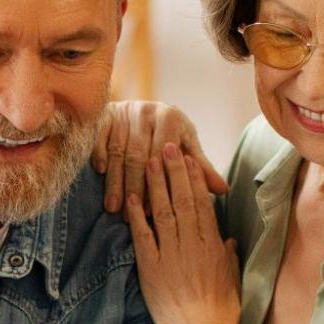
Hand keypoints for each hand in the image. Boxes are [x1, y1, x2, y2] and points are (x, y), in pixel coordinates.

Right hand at [95, 100, 227, 213]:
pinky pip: (99, 136)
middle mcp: (147, 111)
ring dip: (115, 180)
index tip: (155, 211)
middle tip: (130, 214)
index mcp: (171, 117)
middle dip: (134, 186)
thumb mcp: (185, 145)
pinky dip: (99, 153)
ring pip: (118, 150)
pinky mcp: (104, 114)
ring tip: (113, 207)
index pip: (163, 155)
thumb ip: (200, 167)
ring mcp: (124, 112)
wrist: (139, 109)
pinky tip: (99, 173)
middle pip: (139, 155)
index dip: (159, 183)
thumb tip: (224, 190)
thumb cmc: (167, 133)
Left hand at [124, 143, 241, 323]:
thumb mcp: (230, 279)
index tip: (189, 158)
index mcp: (213, 246)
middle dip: (174, 170)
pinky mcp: (152, 271)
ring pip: (163, 212)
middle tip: (166, 146)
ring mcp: (172, 256)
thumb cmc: (221, 312)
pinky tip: (132, 198)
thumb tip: (225, 237)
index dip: (195, 178)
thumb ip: (226, 255)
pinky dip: (137, 216)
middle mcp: (193, 246)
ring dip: (155, 185)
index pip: (203, 203)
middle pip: (183, 200)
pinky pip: (143, 238)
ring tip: (148, 161)